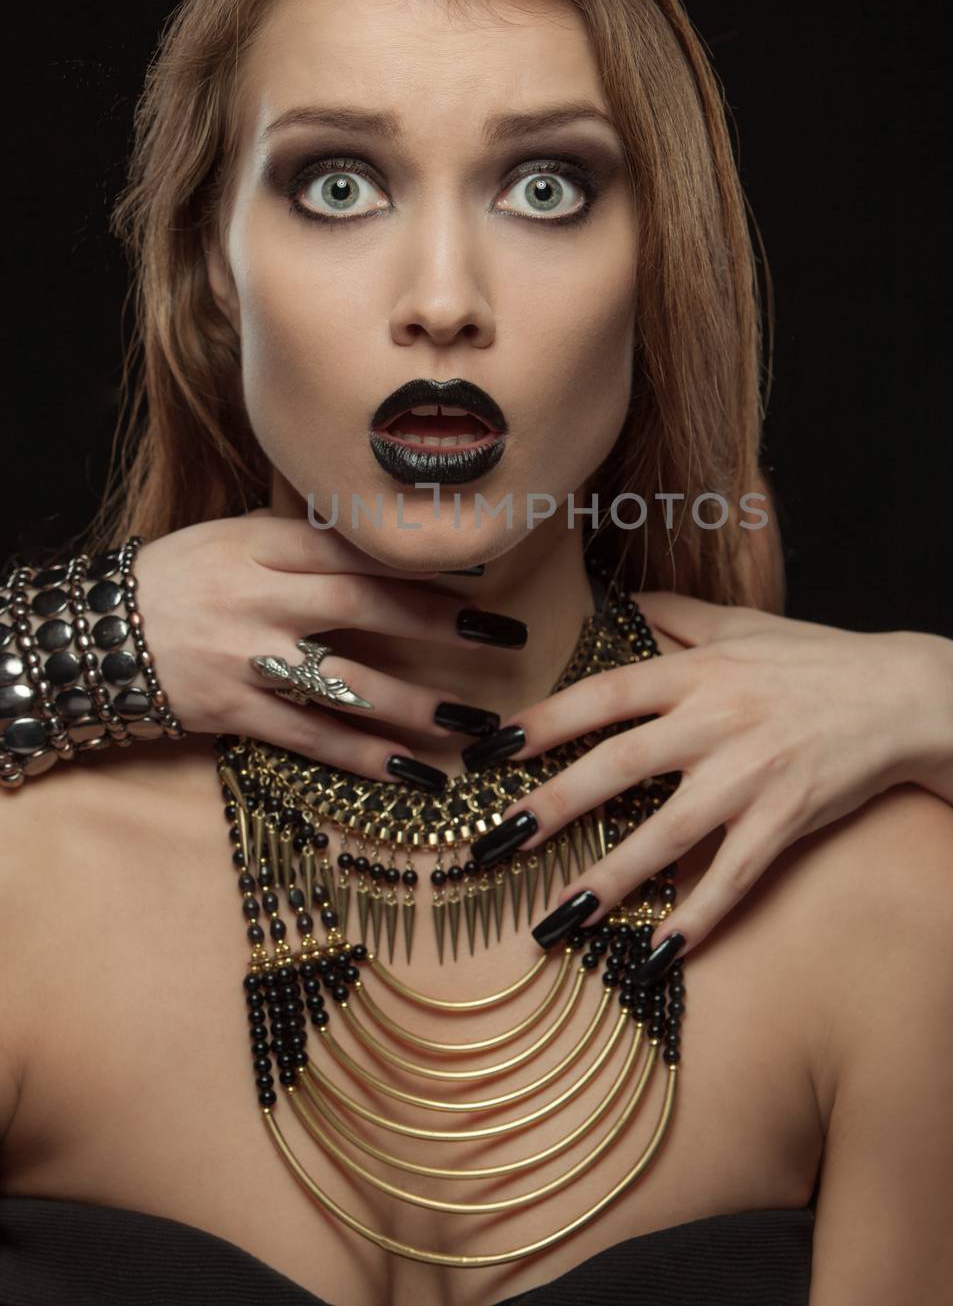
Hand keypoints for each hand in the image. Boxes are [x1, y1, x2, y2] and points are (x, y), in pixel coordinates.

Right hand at [131, 510, 504, 786]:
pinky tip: (411, 772)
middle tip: (500, 636)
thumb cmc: (180, 576)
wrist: (95, 634)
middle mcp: (259, 597)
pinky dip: (363, 756)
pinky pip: (310, 737)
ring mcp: (246, 657)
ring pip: (346, 682)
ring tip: (472, 722)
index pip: (353, 548)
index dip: (418, 562)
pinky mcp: (234, 711)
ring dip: (415, 705)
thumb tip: (382, 539)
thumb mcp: (234, 538)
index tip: (479, 573)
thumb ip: (302, 540)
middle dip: (439, 623)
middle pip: (363, 605)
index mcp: (261, 545)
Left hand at [483, 594, 952, 959]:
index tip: (488, 750)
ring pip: (667, 833)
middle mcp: (716, 721)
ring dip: (607, 879)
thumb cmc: (814, 659)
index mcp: (696, 671)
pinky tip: (660, 953)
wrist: (905, 697)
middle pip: (618, 765)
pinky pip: (735, 876)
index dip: (543, 720)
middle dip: (550, 807)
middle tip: (492, 843)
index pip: (604, 694)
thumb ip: (672, 615)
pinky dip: (699, 916)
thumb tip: (612, 601)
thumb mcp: (741, 623)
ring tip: (554, 918)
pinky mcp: (788, 819)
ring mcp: (753, 774)